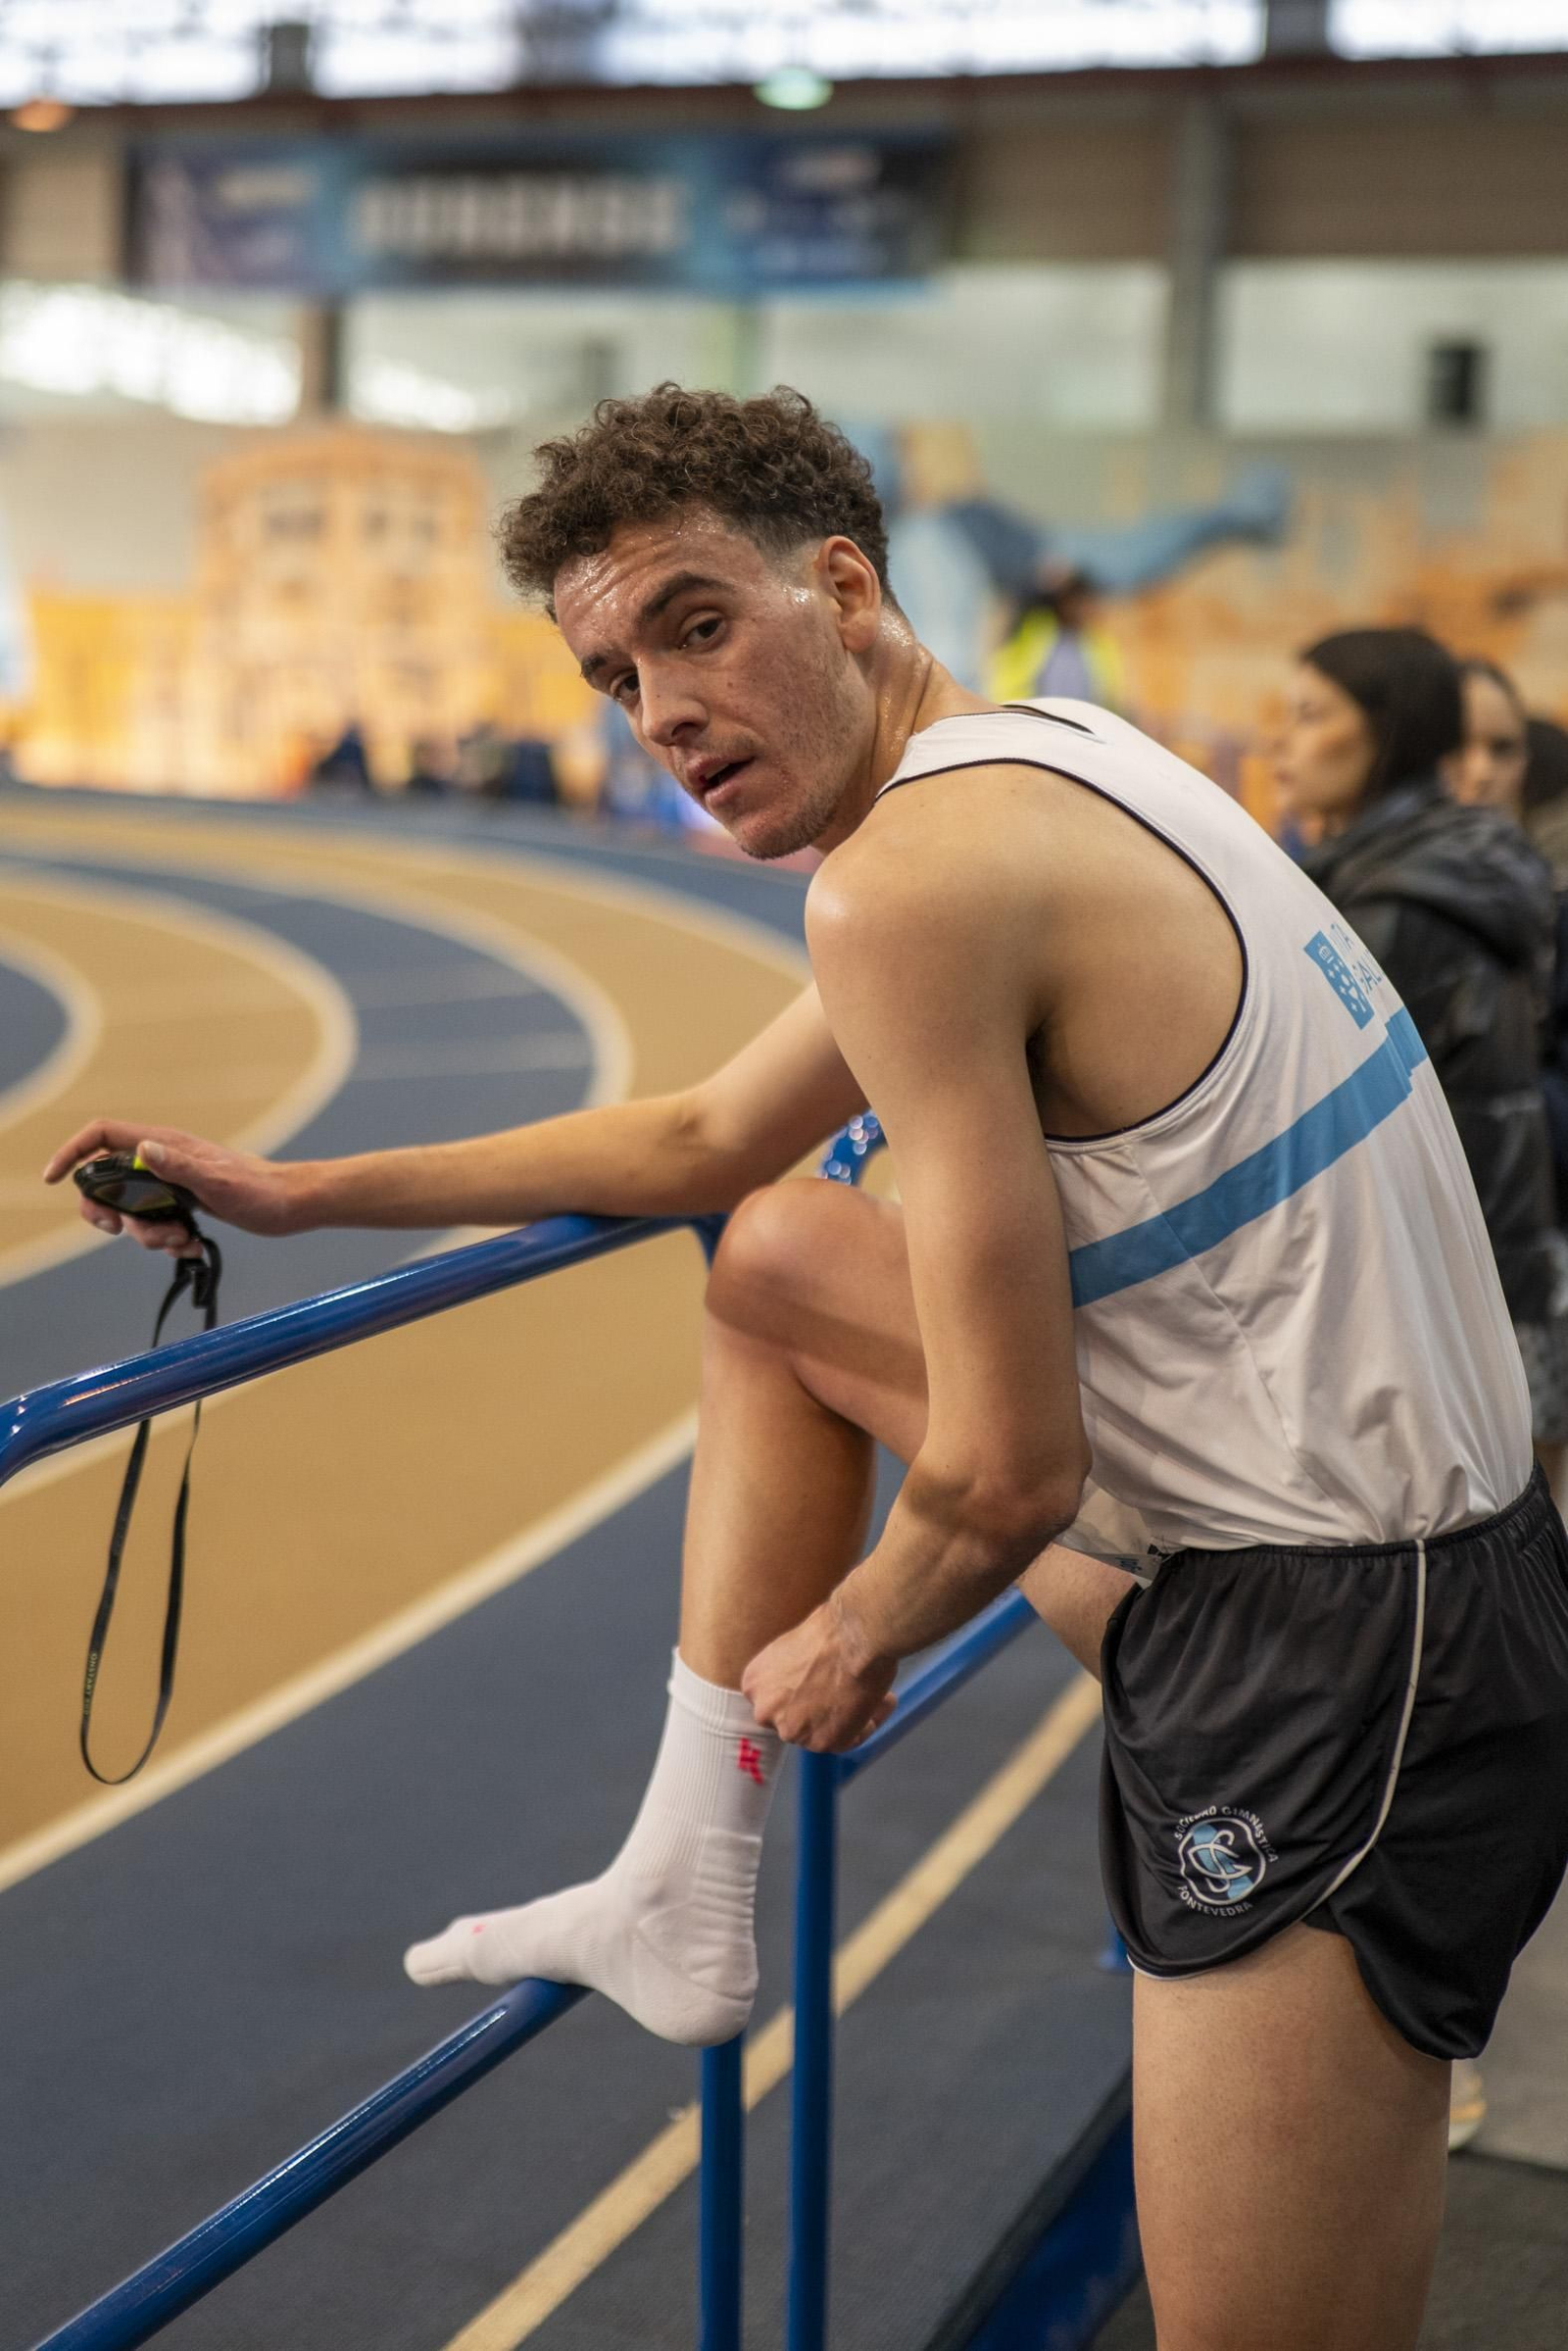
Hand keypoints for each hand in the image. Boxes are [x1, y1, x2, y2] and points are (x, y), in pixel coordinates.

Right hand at [42, 1119, 304, 1258]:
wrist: (291, 1206)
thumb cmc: (261, 1191)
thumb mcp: (219, 1182)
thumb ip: (180, 1167)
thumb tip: (143, 1149)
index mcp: (163, 1145)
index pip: (102, 1135)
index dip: (72, 1151)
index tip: (54, 1178)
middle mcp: (162, 1160)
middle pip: (106, 1180)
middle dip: (109, 1212)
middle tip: (124, 1230)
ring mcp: (171, 1183)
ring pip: (132, 1210)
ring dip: (146, 1235)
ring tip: (180, 1241)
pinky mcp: (183, 1203)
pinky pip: (155, 1225)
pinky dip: (166, 1241)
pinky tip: (191, 1246)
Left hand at [741, 1593, 897, 1752]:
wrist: (855, 1633)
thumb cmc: (833, 1629)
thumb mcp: (793, 1648)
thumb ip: (792, 1675)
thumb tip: (811, 1685)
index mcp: (753, 1683)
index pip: (778, 1701)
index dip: (805, 1695)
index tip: (827, 1687)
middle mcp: (765, 1711)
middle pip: (798, 1720)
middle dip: (825, 1710)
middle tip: (852, 1693)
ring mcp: (792, 1731)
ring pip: (826, 1733)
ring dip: (850, 1717)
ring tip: (873, 1692)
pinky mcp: (822, 1744)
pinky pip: (851, 1739)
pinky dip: (869, 1723)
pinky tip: (882, 1699)